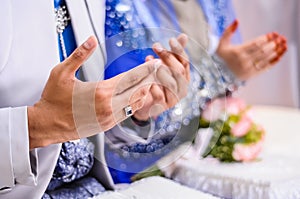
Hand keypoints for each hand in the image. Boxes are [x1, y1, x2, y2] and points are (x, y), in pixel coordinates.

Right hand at [28, 36, 175, 148]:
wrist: (47, 124)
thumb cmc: (53, 98)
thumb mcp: (61, 72)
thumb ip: (79, 55)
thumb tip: (91, 40)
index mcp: (100, 91)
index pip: (130, 78)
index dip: (145, 69)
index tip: (155, 63)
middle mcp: (108, 106)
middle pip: (138, 90)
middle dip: (150, 80)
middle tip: (160, 71)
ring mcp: (109, 118)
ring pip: (135, 104)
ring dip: (145, 92)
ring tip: (152, 83)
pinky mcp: (107, 126)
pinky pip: (128, 114)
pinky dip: (136, 104)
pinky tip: (139, 98)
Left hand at [133, 34, 189, 120]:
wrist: (143, 102)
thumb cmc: (155, 80)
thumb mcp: (164, 65)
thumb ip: (174, 53)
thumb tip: (184, 36)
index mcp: (184, 78)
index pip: (185, 62)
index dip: (179, 51)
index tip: (170, 40)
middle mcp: (182, 89)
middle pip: (179, 70)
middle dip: (168, 56)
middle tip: (156, 45)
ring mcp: (173, 99)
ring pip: (171, 82)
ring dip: (159, 69)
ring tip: (149, 58)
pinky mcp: (162, 106)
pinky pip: (159, 94)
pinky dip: (153, 84)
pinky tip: (146, 74)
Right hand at [217, 20, 286, 79]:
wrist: (217, 73)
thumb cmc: (220, 57)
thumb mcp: (221, 43)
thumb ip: (228, 31)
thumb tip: (237, 21)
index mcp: (237, 52)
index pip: (255, 44)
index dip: (265, 38)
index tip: (272, 34)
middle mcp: (243, 61)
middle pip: (262, 51)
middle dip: (272, 44)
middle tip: (279, 38)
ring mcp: (247, 69)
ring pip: (265, 59)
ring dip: (275, 52)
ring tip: (281, 45)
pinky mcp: (251, 75)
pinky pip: (264, 68)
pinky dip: (273, 62)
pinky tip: (278, 56)